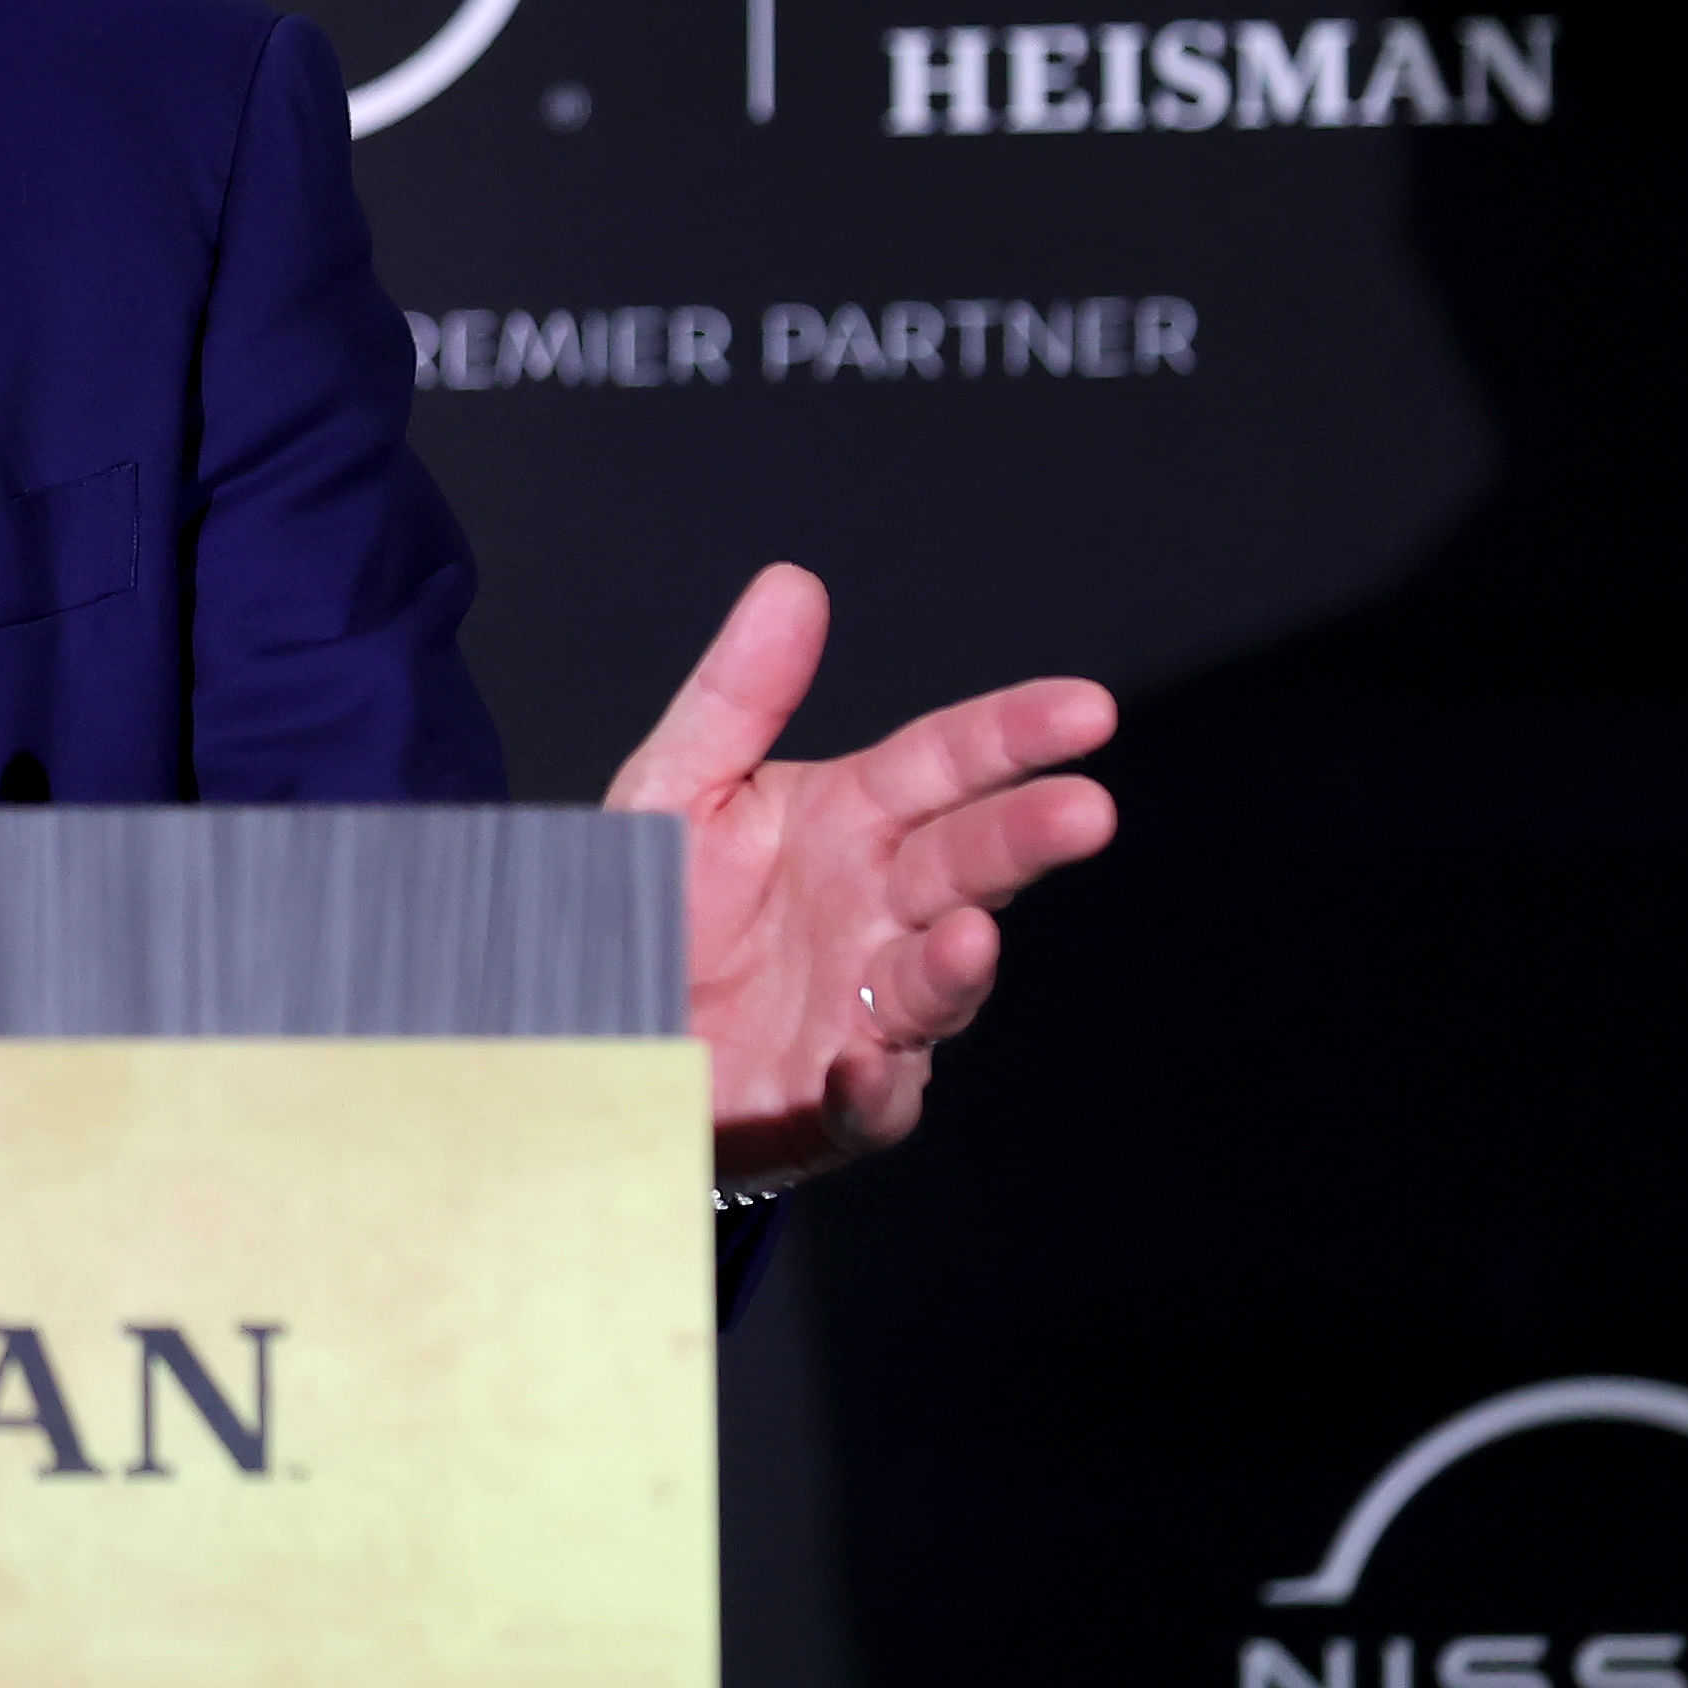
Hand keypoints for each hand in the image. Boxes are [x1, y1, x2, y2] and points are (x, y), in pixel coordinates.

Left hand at [609, 565, 1115, 1187]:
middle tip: (1082, 813)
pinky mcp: (826, 1104)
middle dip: (1026, 839)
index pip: (949, 764)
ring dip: (958, 965)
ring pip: (933, 985)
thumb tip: (793, 584)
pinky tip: (865, 1062)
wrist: (601, 1029)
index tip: (1086, 709)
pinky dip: (874, 1087)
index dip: (1015, 735)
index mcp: (850, 822)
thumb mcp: (676, 787)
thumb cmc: (660, 904)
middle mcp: (877, 911)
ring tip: (970, 936)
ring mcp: (862, 1010)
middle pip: (967, 865)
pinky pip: (867, 1102)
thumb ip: (735, 697)